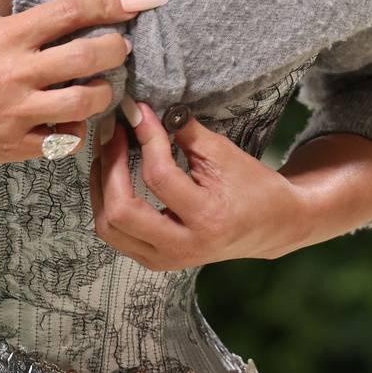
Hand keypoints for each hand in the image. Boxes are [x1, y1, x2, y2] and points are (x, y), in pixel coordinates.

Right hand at [0, 0, 155, 171]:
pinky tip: (72, 121)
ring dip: (103, 92)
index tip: (138, 0)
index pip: (69, 11)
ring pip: (84, 103)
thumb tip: (64, 20)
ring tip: (99, 86)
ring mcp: (15, 114)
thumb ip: (18, 26)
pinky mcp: (13, 147)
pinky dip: (77, 131)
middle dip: (117, 48)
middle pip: (87, 56)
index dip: (110, 2)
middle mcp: (13, 74)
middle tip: (121, 47)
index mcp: (4, 37)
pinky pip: (64, 142)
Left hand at [89, 99, 313, 269]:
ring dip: (101, 186)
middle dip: (110, 165)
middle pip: (122, 212)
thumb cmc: (252, 185)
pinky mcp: (156, 261)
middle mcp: (183, 246)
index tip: (137, 110)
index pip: (159, 176)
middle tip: (112, 131)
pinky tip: (111, 176)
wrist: (270, 226)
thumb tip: (145, 111)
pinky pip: (116, 236)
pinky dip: (106, 204)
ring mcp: (166, 260)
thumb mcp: (225, 154)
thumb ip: (185, 133)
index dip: (145, 137)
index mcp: (206, 218)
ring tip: (106, 151)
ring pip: (109, 229)